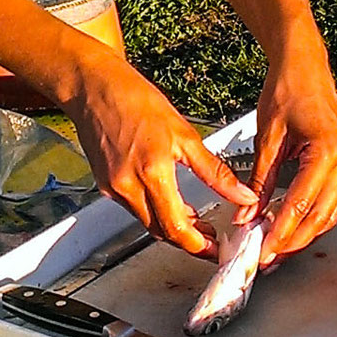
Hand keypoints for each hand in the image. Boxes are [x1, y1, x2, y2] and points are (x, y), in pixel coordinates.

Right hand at [64, 49, 256, 257]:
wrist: (94, 87)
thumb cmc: (135, 100)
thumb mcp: (184, 133)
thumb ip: (214, 171)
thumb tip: (242, 193)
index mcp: (152, 173)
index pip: (177, 228)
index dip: (199, 246)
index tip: (215, 249)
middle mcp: (128, 186)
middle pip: (162, 232)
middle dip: (188, 239)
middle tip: (211, 237)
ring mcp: (113, 188)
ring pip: (147, 222)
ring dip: (171, 225)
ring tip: (196, 218)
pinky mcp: (104, 184)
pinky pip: (134, 208)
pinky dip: (154, 211)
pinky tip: (168, 199)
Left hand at [248, 31, 336, 268]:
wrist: (304, 64)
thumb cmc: (288, 89)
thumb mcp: (268, 136)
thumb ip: (259, 178)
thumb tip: (246, 212)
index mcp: (327, 152)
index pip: (302, 204)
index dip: (281, 231)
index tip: (264, 249)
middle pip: (320, 217)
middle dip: (293, 241)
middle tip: (267, 257)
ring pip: (328, 213)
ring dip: (303, 233)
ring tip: (276, 248)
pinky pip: (330, 200)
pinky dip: (311, 217)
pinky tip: (291, 225)